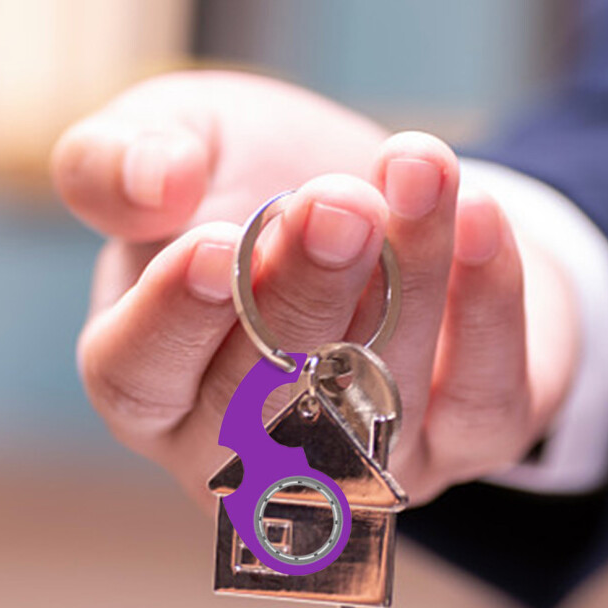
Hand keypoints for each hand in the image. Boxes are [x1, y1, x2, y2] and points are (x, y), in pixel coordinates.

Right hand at [51, 70, 578, 508]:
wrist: (382, 201)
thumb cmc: (256, 182)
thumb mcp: (178, 143)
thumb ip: (119, 157)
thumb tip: (156, 182)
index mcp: (156, 384)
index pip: (137, 378)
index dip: (173, 319)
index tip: (215, 243)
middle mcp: (249, 449)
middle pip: (262, 404)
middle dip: (305, 298)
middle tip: (340, 205)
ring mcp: (358, 464)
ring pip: (379, 402)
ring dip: (408, 280)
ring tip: (421, 170)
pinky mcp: (457, 445)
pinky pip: (482, 403)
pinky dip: (488, 309)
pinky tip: (481, 218)